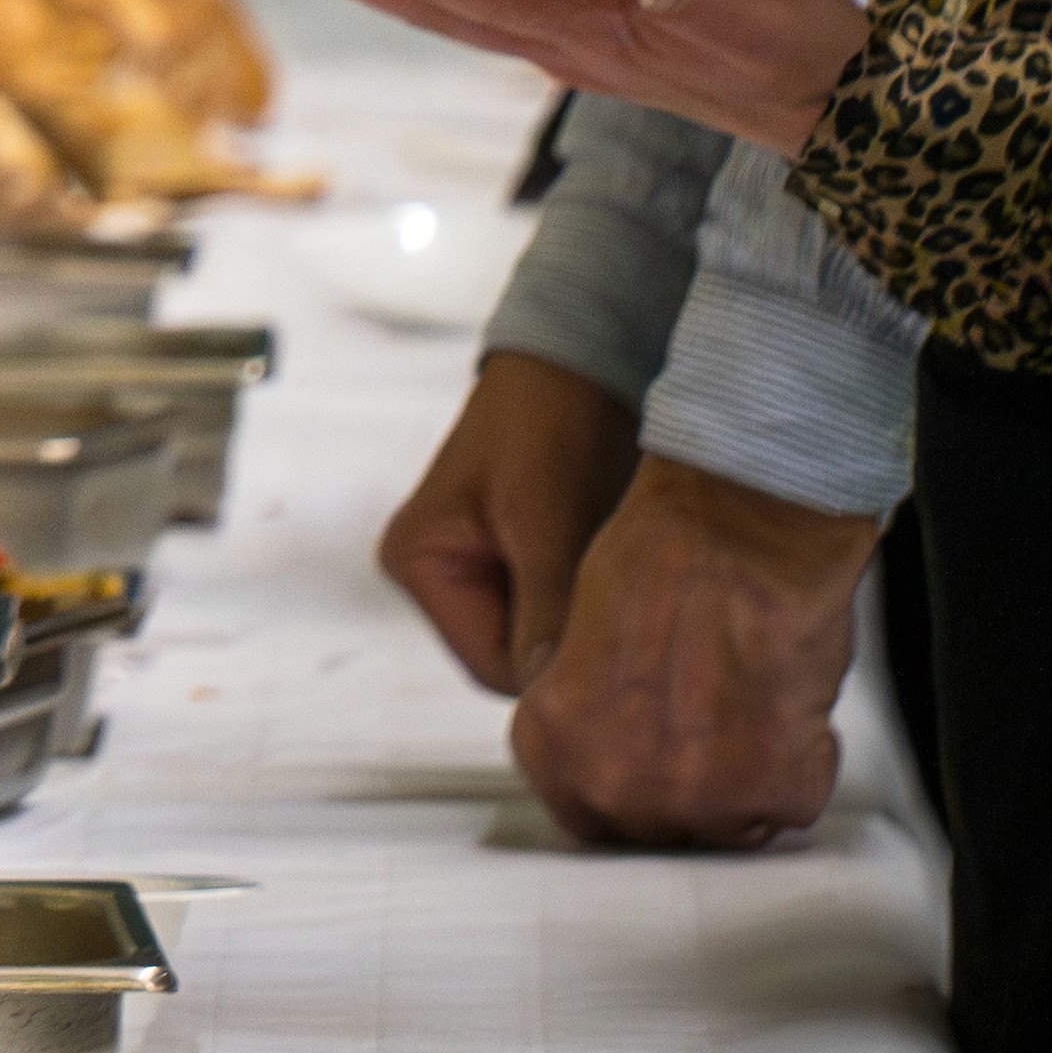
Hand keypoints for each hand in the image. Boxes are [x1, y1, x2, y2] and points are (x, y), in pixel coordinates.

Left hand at [277, 0, 867, 159]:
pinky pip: (490, 15)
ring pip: (459, 13)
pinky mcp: (590, 43)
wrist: (836, 115)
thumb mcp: (786, 32)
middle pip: (453, 7)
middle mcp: (579, 48)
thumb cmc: (813, 61)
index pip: (509, 2)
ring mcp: (578, 50)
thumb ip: (723, 14)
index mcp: (618, 39)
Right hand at [379, 348, 640, 692]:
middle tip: (632, 603)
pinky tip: (625, 567)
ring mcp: (487, 570)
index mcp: (419, 564)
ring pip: (549, 638)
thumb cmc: (547, 416)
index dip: (553, 666)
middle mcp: (444, 576)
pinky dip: (599, 597)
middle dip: (574, 636)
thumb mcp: (541, 514)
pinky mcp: (529, 561)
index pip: (492, 666)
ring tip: (627, 572)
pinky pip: (567, 609)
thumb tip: (551, 695)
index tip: (619, 643)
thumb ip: (542, 606)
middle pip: (520, 658)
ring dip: (591, 616)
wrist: (584, 358)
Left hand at [511, 457, 873, 849]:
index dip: (624, 782)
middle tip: (709, 729)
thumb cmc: (664, 551)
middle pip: (656, 829)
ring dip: (743, 782)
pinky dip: (800, 765)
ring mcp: (698, 796)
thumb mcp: (579, 633)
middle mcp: (618, 782)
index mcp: (556, 742)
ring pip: (728, 827)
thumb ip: (587, 709)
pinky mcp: (775, 789)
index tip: (648, 762)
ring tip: (748, 707)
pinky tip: (785, 705)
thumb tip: (606, 739)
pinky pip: (791, 807)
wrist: (738, 527)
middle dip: (684, 788)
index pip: (584, 812)